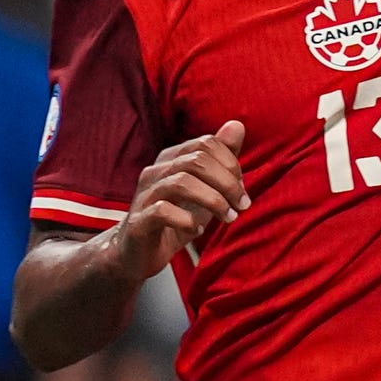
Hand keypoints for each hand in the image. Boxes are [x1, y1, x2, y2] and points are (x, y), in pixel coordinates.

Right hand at [112, 121, 247, 279]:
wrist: (137, 255)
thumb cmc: (175, 220)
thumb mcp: (205, 189)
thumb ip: (221, 159)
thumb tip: (236, 125)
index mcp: (170, 160)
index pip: (205, 144)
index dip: (230, 164)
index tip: (241, 190)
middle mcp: (154, 173)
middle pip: (196, 161)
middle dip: (227, 183)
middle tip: (242, 205)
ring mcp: (143, 197)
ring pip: (181, 183)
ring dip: (213, 200)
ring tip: (228, 217)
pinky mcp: (137, 222)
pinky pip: (162, 212)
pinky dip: (188, 221)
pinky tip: (198, 230)